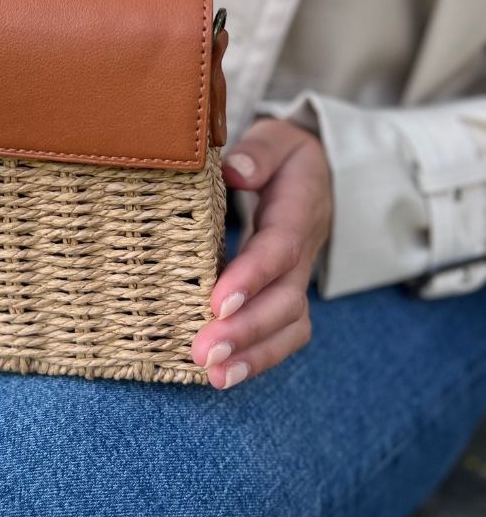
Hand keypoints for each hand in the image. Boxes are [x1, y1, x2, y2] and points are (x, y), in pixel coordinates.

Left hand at [191, 118, 331, 389]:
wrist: (312, 173)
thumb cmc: (281, 156)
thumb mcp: (276, 138)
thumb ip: (259, 151)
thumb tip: (237, 172)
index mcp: (298, 209)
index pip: (279, 248)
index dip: (252, 277)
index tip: (217, 302)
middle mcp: (302, 251)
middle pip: (284, 300)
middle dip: (246, 330)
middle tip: (204, 352)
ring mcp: (296, 279)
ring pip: (288, 326)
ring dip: (252, 354)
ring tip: (213, 375)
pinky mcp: (284, 297)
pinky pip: (281, 335)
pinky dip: (256, 359)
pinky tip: (221, 377)